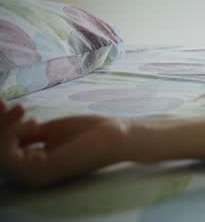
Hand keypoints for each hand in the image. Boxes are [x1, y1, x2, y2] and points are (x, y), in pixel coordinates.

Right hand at [0, 99, 128, 188]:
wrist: (117, 135)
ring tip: (19, 108)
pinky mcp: (40, 171)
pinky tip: (27, 120)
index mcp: (31, 167)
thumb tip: (5, 128)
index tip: (9, 105)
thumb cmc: (90, 132)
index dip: (0, 127)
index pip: (2, 151)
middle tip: (3, 102)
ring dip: (2, 126)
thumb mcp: (50, 131)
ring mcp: (33, 176)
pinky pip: (7, 156)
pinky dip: (8, 134)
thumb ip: (27, 134)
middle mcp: (27, 176)